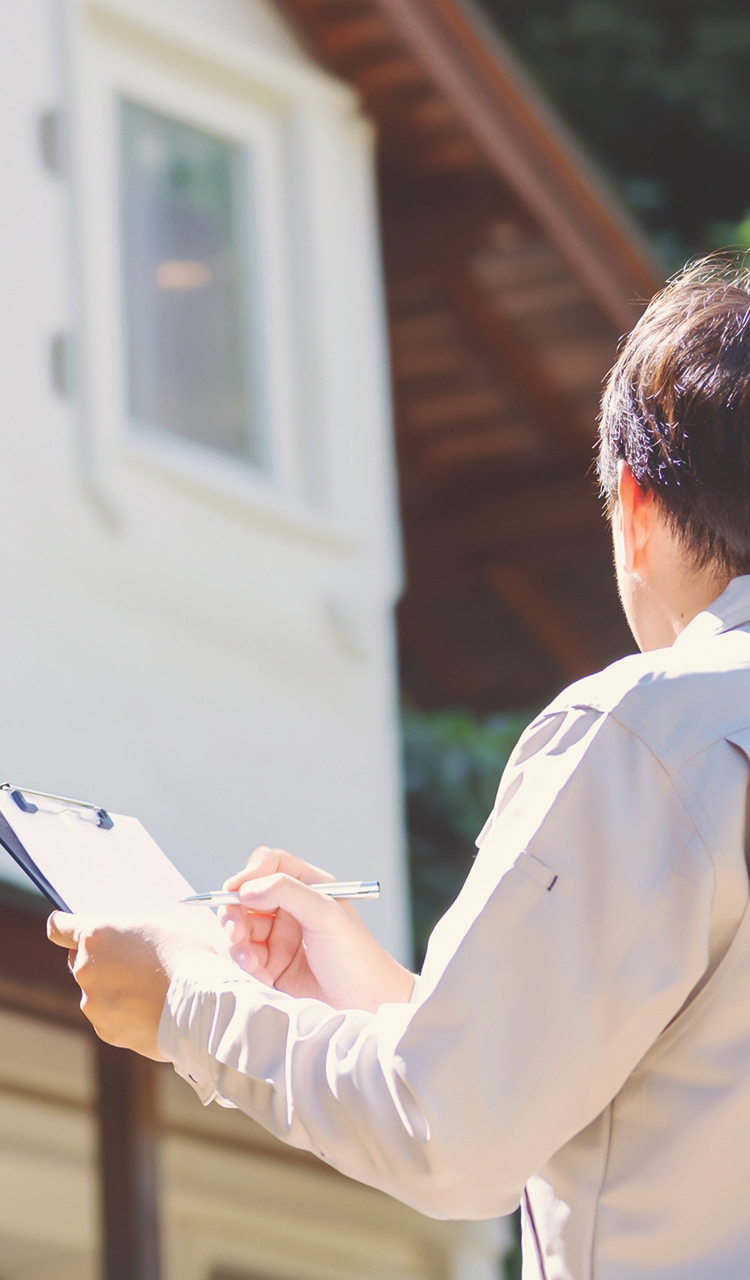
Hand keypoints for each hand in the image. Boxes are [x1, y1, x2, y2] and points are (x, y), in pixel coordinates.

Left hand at [47, 913, 212, 1058]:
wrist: (202, 1007)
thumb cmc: (187, 959)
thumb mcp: (159, 927)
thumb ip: (128, 933)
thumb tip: (122, 942)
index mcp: (96, 937)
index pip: (59, 928)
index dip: (64, 927)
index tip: (65, 928)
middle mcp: (86, 970)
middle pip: (81, 962)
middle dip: (101, 961)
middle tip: (134, 962)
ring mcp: (93, 1004)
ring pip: (97, 992)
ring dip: (115, 990)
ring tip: (151, 990)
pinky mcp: (105, 1031)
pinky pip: (110, 1017)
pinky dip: (125, 1014)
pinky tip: (152, 1009)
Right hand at [219, 847, 413, 1011]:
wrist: (368, 1005)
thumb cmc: (357, 957)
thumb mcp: (326, 915)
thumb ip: (287, 892)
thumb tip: (247, 888)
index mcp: (309, 886)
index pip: (269, 865)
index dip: (249, 874)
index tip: (234, 891)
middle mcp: (292, 908)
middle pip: (246, 898)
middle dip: (235, 914)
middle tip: (236, 934)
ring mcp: (280, 937)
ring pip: (240, 929)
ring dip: (238, 945)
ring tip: (252, 964)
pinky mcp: (273, 965)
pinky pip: (245, 958)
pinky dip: (246, 967)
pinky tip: (263, 978)